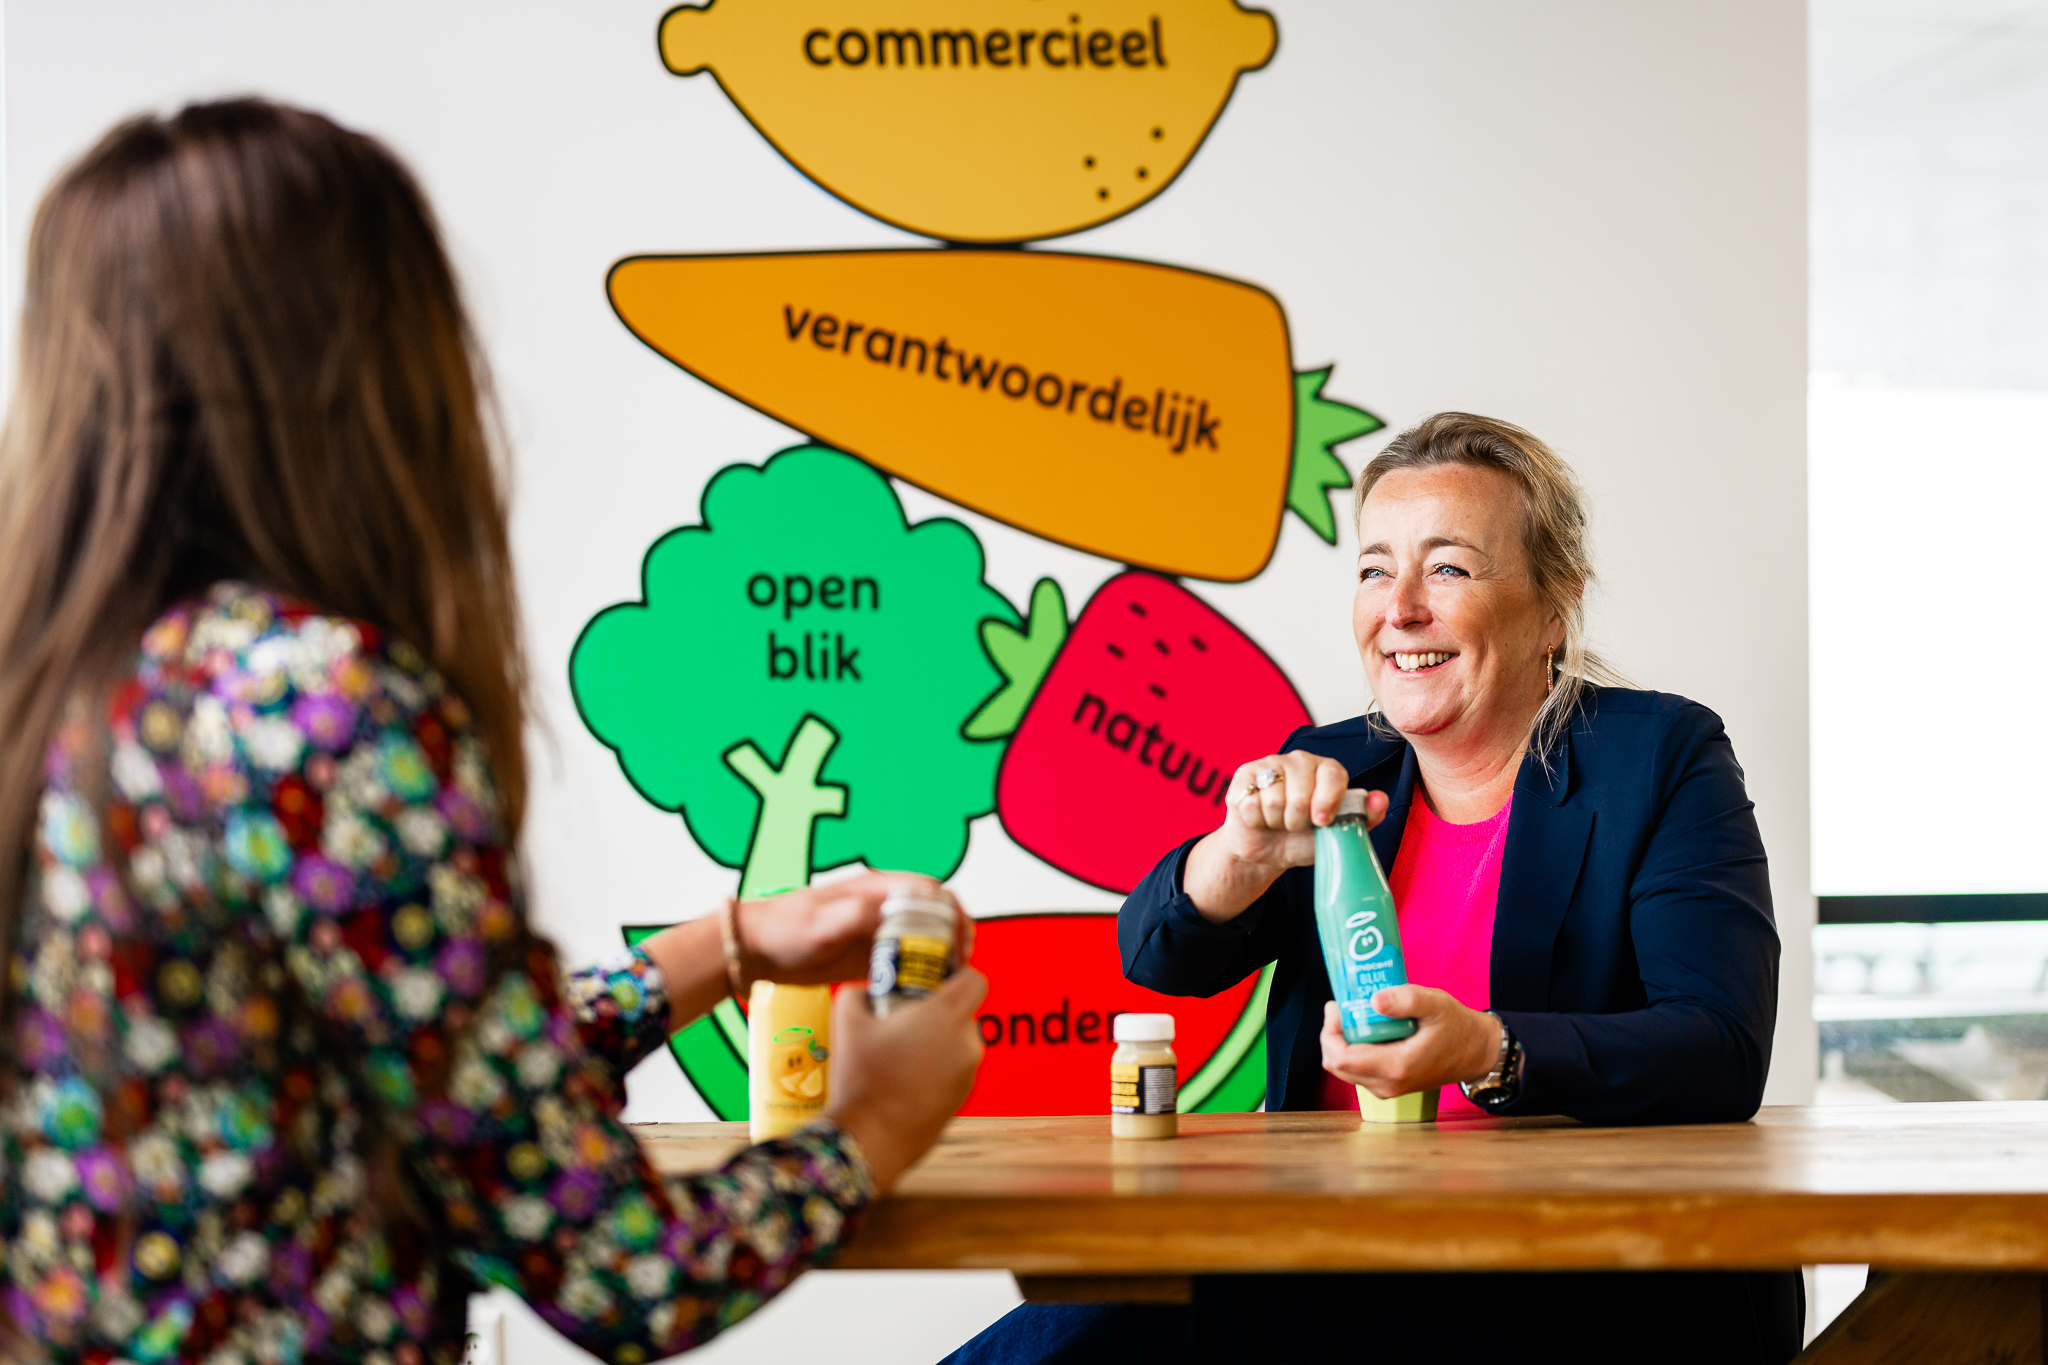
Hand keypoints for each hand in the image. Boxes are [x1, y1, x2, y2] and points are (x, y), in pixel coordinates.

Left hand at [733, 871, 973, 989]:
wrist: (756, 951)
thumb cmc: (784, 928)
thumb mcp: (821, 921)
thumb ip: (856, 915)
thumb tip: (892, 914)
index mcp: (876, 889)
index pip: (929, 890)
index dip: (951, 910)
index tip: (960, 936)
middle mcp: (882, 908)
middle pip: (933, 915)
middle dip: (954, 935)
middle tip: (959, 964)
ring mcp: (877, 934)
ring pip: (923, 941)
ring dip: (940, 957)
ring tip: (948, 981)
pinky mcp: (869, 958)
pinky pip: (904, 964)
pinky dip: (919, 975)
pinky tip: (924, 993)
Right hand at [826, 968, 987, 1190]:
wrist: (870, 1140)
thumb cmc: (862, 1078)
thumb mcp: (847, 1021)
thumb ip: (858, 992)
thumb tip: (864, 988)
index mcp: (946, 1015)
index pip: (975, 978)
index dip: (957, 973)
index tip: (933, 981)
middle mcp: (966, 1042)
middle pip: (963, 1012)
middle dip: (937, 1012)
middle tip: (904, 1019)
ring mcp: (968, 1074)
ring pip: (959, 1043)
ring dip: (937, 1042)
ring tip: (899, 1054)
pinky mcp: (963, 1099)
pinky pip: (954, 1070)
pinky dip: (937, 1069)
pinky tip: (904, 1081)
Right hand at [1182, 752, 1387, 922]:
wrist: (1266, 850)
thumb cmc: (1305, 838)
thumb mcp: (1338, 834)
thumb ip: (1364, 817)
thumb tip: (1380, 799)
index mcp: (1326, 769)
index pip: (1332, 774)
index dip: (1326, 801)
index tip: (1321, 822)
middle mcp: (1299, 761)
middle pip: (1300, 793)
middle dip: (1296, 821)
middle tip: (1295, 825)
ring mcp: (1270, 764)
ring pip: (1273, 799)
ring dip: (1275, 821)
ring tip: (1277, 821)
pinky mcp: (1245, 774)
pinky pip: (1250, 802)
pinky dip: (1255, 819)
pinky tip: (1259, 817)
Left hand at [1319, 987, 1500, 1100]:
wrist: (1476, 1052)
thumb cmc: (1457, 1027)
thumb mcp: (1435, 1005)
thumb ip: (1406, 1000)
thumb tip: (1374, 1001)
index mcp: (1396, 1067)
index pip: (1341, 1057)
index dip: (1329, 1031)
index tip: (1338, 1006)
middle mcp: (1387, 1084)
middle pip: (1336, 1064)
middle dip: (1332, 1034)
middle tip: (1343, 1007)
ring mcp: (1387, 1088)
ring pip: (1344, 1068)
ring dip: (1342, 1041)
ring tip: (1356, 1014)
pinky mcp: (1389, 1085)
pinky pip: (1357, 1069)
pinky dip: (1354, 1048)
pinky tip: (1368, 1028)